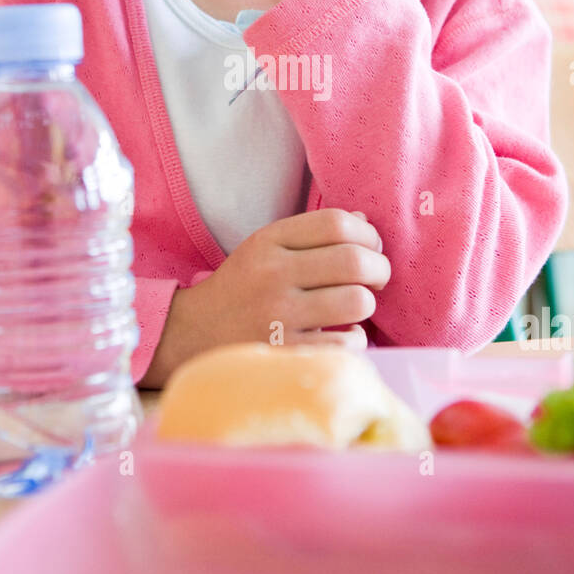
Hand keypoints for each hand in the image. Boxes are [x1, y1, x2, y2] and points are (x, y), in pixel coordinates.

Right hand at [180, 208, 389, 354]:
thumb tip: (366, 220)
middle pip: (354, 260)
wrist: (193, 334)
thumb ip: (314, 232)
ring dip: (366, 304)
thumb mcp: (267, 248)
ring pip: (356, 301)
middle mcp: (273, 275)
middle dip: (380, 269)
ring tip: (355, 307)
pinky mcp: (284, 353)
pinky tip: (340, 335)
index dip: (367, 233)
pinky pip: (346, 343)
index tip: (370, 247)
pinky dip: (354, 339)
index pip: (336, 222)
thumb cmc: (243, 288)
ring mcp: (278, 316)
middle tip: (376, 279)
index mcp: (269, 241)